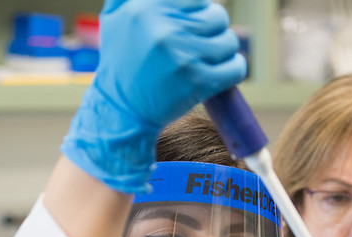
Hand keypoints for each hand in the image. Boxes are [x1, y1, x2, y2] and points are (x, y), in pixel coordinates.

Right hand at [61, 0, 246, 193]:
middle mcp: (165, 30)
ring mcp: (183, 57)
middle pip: (218, 17)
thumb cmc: (121, 62)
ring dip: (225, 51)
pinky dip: (235, 69)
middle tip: (203, 44)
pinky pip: (236, 68)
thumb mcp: (115, 18)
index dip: (199, 12)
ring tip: (210, 59)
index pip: (197, 0)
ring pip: (229, 42)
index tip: (194, 26)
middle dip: (215, 30)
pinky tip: (224, 71)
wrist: (122, 110)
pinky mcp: (198, 82)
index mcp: (145, 8)